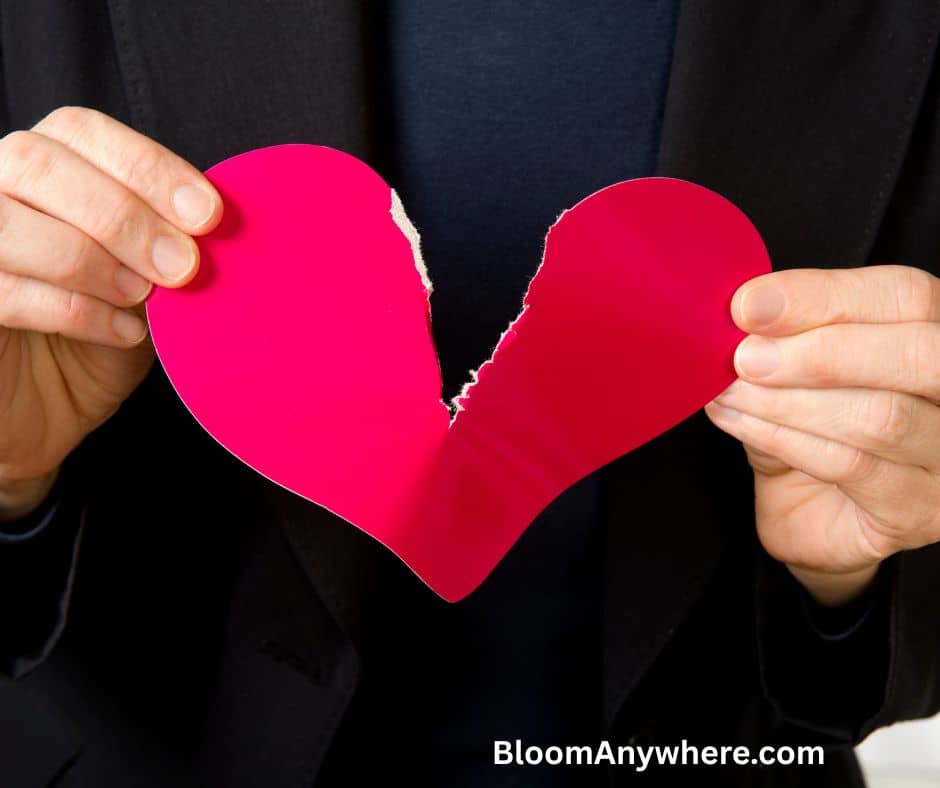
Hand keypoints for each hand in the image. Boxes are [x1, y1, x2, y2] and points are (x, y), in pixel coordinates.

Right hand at [0, 107, 221, 518]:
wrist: (48, 414)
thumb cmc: (100, 339)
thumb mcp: (148, 284)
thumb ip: (169, 246)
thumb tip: (218, 228)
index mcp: (44, 171)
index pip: (80, 131)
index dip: (147, 166)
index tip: (209, 215)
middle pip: (38, 163)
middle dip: (123, 214)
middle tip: (183, 267)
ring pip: (8, 220)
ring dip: (92, 260)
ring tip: (143, 298)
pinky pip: (3, 290)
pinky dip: (75, 311)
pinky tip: (123, 333)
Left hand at [704, 265, 939, 605]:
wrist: (810, 517)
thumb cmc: (808, 435)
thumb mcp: (791, 374)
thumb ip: (783, 339)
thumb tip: (742, 312)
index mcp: (933, 337)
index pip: (904, 297)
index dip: (824, 295)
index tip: (749, 304)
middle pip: (917, 354)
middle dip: (818, 352)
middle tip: (745, 356)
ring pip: (880, 416)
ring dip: (787, 401)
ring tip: (730, 392)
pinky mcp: (919, 511)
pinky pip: (852, 466)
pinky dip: (783, 439)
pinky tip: (740, 423)